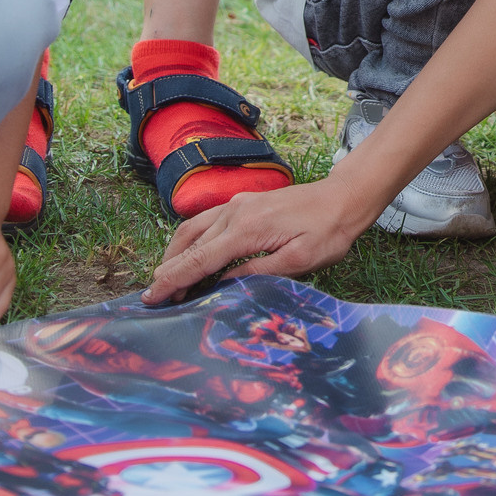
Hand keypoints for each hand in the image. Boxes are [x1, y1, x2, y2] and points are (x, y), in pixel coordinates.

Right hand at [145, 178, 377, 302]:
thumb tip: (224, 284)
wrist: (343, 198)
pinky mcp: (242, 203)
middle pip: (189, 245)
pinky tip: (188, 253)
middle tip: (153, 297)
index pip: (199, 260)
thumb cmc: (327, 232)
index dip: (174, 281)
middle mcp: (234, 213)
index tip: (153, 297)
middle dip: (167, 272)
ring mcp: (236, 205)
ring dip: (174, 255)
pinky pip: (205, 221)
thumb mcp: (299, 261)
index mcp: (246, 229)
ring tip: (165, 279)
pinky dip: (189, 240)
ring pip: (192, 230)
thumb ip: (259, 272)